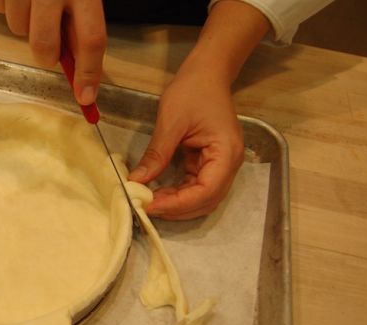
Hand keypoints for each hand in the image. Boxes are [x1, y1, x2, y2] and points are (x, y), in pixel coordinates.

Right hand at [0, 0, 105, 104]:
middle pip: (44, 45)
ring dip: (25, 24)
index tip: (86, 98)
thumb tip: (80, 61)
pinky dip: (7, 4)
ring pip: (17, 27)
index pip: (91, 39)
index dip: (90, 72)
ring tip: (32, 0)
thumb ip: (82, 17)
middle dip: (46, 55)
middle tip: (50, 48)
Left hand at [127, 0, 268, 219]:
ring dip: (177, 204)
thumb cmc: (193, 91)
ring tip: (150, 202)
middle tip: (146, 208)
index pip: (206, 191)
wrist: (207, 73)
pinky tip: (158, 192)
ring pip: (202, 198)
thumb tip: (137, 182)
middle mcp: (229, 164)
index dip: (178, 204)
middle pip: (207, 201)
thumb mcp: (171, 122)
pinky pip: (196, 186)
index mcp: (226, 153)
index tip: (150, 206)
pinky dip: (178, 193)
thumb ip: (157, 154)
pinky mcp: (210, 163)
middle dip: (177, 208)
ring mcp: (221, 165)